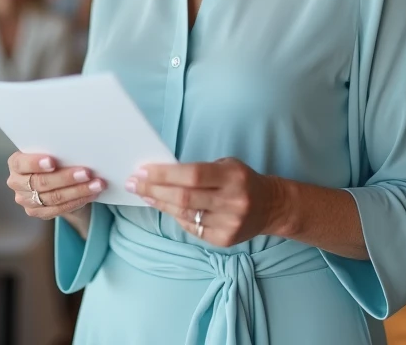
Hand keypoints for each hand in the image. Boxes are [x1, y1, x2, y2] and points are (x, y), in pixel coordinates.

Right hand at [6, 152, 105, 219]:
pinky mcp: (37, 212)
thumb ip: (57, 152)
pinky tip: (91, 194)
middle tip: (87, 172)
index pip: (21, 163)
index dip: (36, 163)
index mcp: (16, 163)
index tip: (53, 161)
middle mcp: (17, 183)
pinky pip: (59, 209)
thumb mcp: (51, 152)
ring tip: (97, 184)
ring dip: (78, 191)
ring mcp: (26, 200)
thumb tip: (77, 150)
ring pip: (53, 197)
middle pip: (41, 182)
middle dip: (66, 178)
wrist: (54, 180)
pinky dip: (78, 200)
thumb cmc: (54, 160)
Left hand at [128, 158, 290, 247]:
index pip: (192, 175)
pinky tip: (165, 207)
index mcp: (232, 177)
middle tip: (134, 183)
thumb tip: (160, 174)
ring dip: (159, 204)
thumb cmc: (241, 180)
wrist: (271, 206)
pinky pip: (191, 228)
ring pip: (184, 215)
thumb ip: (197, 170)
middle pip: (184, 197)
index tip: (142, 170)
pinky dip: (176, 216)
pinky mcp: (224, 240)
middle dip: (154, 189)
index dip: (164, 173)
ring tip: (143, 194)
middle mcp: (232, 201)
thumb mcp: (226, 166)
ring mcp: (228, 223)